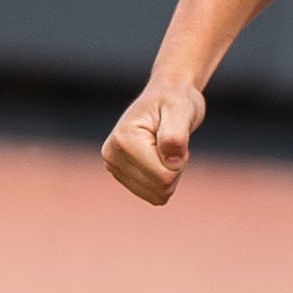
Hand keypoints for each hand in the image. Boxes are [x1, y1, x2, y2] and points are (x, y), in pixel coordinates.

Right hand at [103, 79, 204, 203]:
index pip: (164, 178)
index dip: (180, 161)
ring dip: (170, 174)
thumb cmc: (174, 102)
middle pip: (160, 189)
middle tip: (171, 142)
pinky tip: (159, 157)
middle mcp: (111, 156)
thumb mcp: (181, 110)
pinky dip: (164, 179)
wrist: (165, 97)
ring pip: (157, 195)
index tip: (175, 137)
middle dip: (174, 169)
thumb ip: (176, 136)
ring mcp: (114, 167)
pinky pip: (153, 195)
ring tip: (164, 148)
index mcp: (123, 140)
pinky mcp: (121, 175)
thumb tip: (172, 163)